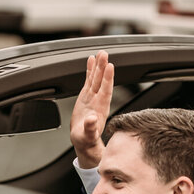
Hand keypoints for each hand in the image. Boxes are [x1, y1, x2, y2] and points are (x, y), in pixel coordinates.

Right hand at [70, 51, 114, 168]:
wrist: (83, 140)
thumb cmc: (86, 140)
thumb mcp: (87, 135)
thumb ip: (91, 127)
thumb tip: (92, 119)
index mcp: (100, 108)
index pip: (105, 90)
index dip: (107, 79)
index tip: (110, 67)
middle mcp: (98, 100)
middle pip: (101, 81)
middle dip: (103, 67)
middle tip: (104, 54)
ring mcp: (92, 97)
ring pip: (95, 78)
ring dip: (98, 66)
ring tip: (100, 53)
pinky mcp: (86, 96)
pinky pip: (88, 80)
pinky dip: (89, 70)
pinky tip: (90, 60)